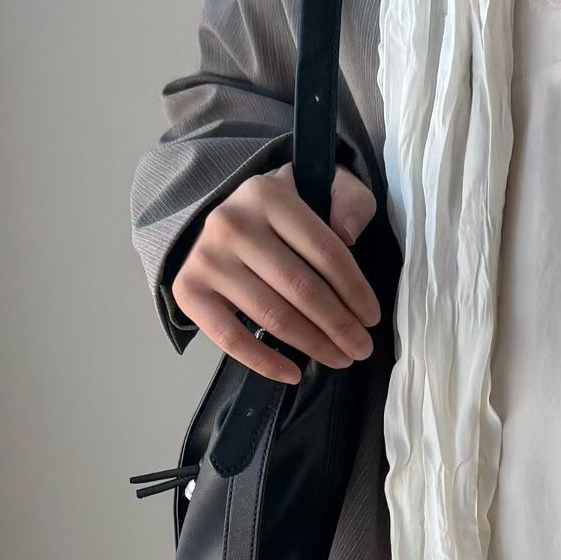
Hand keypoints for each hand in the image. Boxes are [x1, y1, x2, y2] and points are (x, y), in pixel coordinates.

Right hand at [171, 163, 381, 384]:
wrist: (226, 215)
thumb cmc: (284, 210)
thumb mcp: (323, 186)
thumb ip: (350, 200)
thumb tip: (349, 234)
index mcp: (268, 195)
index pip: (326, 252)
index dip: (356, 291)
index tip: (372, 318)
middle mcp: (231, 224)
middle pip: (301, 289)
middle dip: (339, 326)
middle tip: (361, 348)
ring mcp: (206, 258)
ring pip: (272, 316)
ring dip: (313, 345)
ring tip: (339, 359)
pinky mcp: (188, 289)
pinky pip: (229, 338)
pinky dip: (263, 362)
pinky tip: (293, 373)